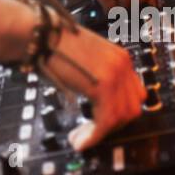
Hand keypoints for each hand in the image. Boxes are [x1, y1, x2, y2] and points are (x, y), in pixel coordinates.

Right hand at [39, 27, 145, 150]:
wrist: (40, 34)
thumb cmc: (52, 44)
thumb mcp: (85, 60)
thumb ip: (97, 76)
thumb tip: (97, 101)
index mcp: (120, 57)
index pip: (134, 94)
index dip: (119, 113)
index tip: (101, 122)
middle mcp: (122, 64)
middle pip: (132, 107)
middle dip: (113, 125)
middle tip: (91, 132)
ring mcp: (115, 74)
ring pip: (121, 117)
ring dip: (101, 133)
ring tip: (80, 138)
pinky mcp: (102, 85)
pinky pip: (105, 120)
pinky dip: (94, 135)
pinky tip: (80, 140)